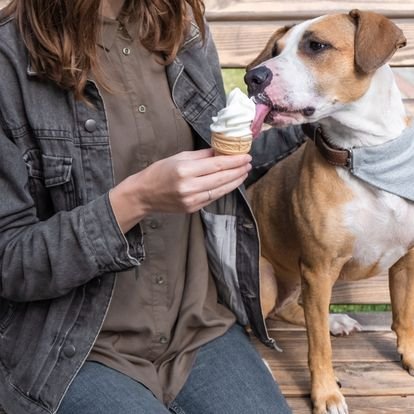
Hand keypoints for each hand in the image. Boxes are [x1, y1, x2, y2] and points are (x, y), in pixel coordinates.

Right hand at [109, 149, 251, 232]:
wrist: (143, 195)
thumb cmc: (158, 172)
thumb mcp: (178, 157)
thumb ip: (201, 156)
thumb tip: (220, 151)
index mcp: (185, 170)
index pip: (217, 165)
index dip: (234, 161)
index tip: (245, 156)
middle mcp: (189, 187)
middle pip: (222, 178)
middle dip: (238, 171)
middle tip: (248, 164)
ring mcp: (192, 200)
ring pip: (220, 190)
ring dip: (235, 182)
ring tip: (244, 173)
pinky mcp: (193, 209)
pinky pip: (213, 198)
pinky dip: (224, 190)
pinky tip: (230, 183)